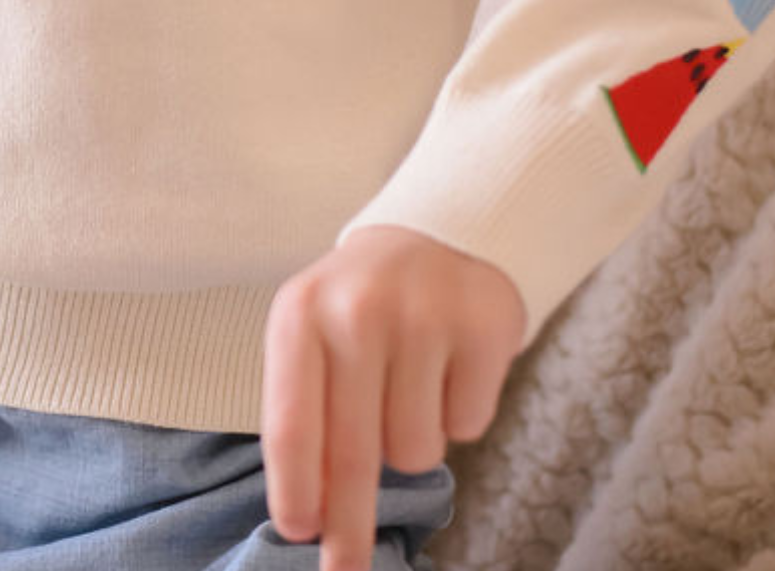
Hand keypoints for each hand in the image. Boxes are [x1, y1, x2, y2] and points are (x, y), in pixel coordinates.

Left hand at [261, 225, 525, 570]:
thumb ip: (307, 417)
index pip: (291, 421)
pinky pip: (467, 426)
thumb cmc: (358, 311)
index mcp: (300, 312)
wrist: (433, 237)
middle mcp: (356, 307)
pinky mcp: (482, 322)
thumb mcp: (314, 342)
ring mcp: (423, 311)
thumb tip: (315, 520)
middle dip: (349, 526)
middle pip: (353, 453)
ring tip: (410, 387)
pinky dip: (458, 415)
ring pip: (416, 451)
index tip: (300, 536)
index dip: (296, 489)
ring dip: (412, 442)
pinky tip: (449, 368)